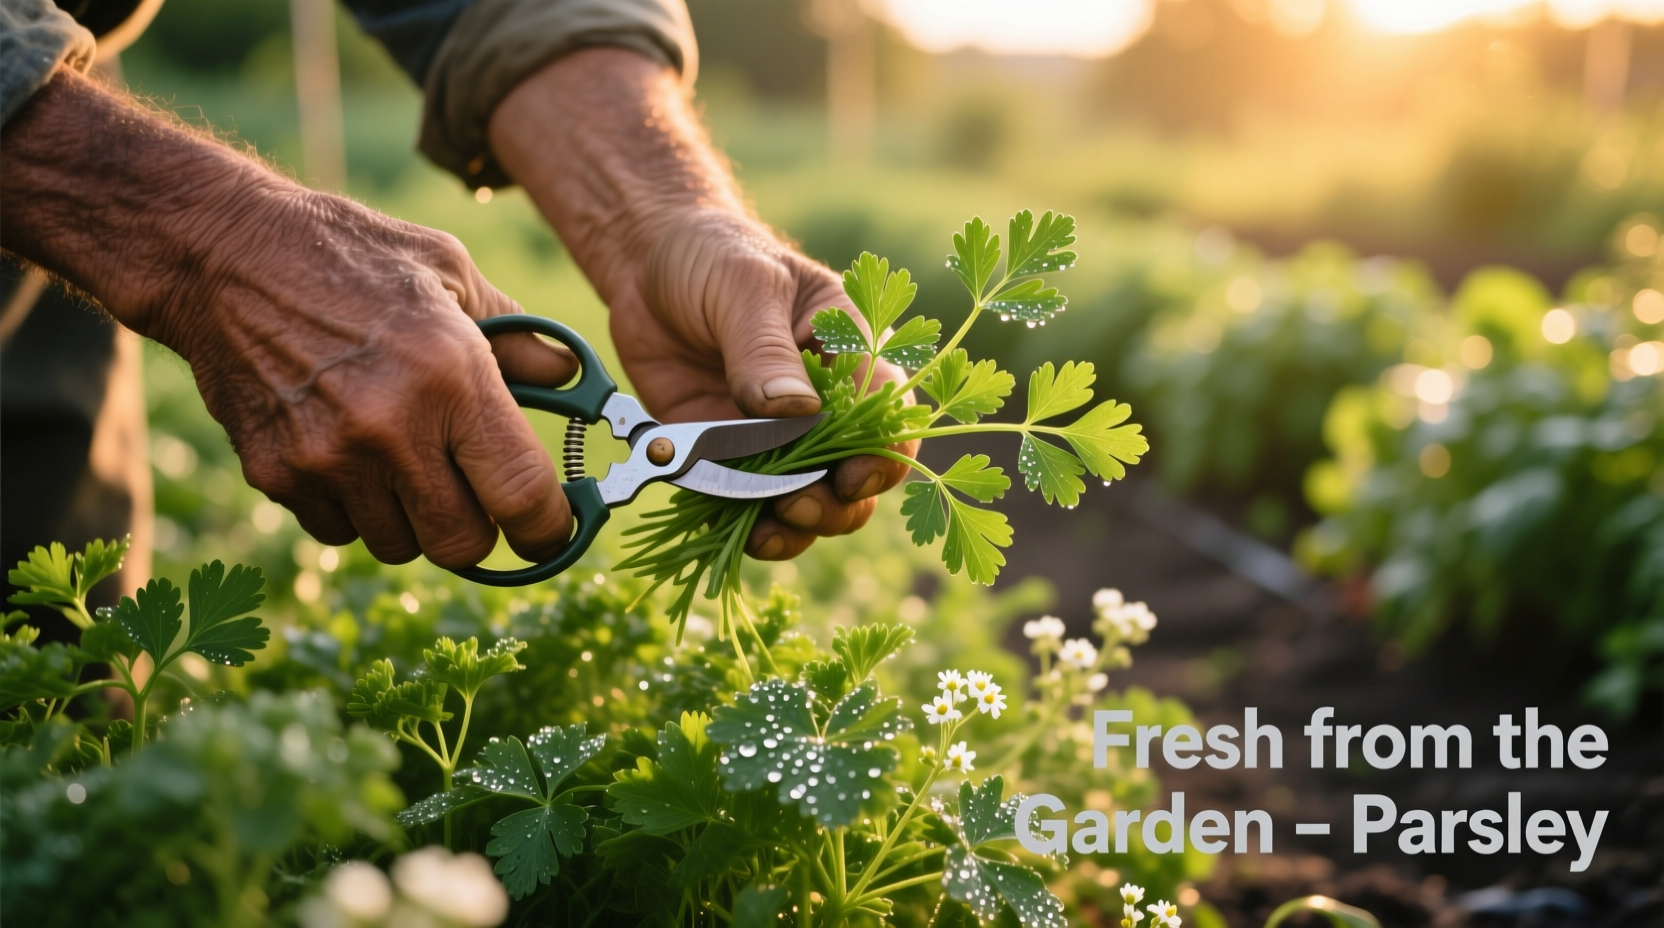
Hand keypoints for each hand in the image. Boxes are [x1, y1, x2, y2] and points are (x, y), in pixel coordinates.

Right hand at [1, 69, 574, 567]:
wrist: (220, 254)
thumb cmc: (351, 255)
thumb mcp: (449, 272)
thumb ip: (517, 338)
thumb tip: (569, 378)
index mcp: (451, 375)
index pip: (521, 494)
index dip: (548, 526)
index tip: (551, 527)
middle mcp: (391, 428)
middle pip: (461, 544)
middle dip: (478, 527)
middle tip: (472, 490)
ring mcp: (327, 459)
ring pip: (398, 545)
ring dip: (412, 518)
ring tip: (401, 454)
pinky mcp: (275, 474)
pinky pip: (338, 530)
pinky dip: (353, 508)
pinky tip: (347, 450)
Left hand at [490, 49, 918, 560]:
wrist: (648, 268)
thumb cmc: (716, 256)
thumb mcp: (746, 285)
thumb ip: (766, 349)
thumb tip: (795, 411)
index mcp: (852, 355)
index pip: (890, 415)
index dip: (882, 455)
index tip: (851, 476)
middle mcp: (826, 407)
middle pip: (859, 477)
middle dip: (837, 503)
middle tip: (797, 502)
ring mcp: (780, 439)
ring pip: (812, 504)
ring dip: (798, 527)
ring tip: (766, 527)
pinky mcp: (732, 460)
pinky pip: (750, 508)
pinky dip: (747, 529)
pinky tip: (736, 531)